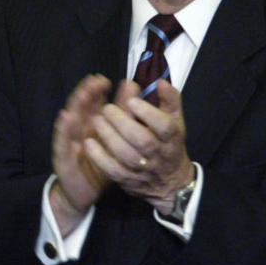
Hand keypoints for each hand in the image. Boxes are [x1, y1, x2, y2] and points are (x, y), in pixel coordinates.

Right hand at [50, 74, 110, 233]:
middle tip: (96, 81)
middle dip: (88, 93)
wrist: (83, 191)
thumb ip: (123, 113)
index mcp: (90, 124)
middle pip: (81, 107)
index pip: (93, 103)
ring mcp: (69, 142)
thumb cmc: (101, 162)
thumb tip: (133, 87)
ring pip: (71, 120)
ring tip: (83, 94)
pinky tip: (66, 118)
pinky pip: (62, 142)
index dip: (97, 90)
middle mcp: (78, 130)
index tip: (105, 80)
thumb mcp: (115, 139)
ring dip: (75, 106)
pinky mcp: (62, 157)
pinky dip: (63, 129)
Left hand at [84, 79, 193, 214]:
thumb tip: (160, 82)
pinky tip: (89, 143)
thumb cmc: (170, 143)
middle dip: (123, 123)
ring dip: (110, 137)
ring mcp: (144, 170)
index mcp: (172, 138)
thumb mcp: (176, 120)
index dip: (148, 113)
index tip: (132, 101)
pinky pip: (114, 171)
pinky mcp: (129, 180)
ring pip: (126, 156)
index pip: (164, 126)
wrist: (171, 182)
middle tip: (107, 109)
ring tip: (97, 121)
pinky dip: (100, 158)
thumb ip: (170, 99)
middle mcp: (160, 155)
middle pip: (143, 141)